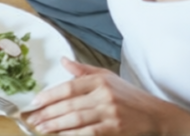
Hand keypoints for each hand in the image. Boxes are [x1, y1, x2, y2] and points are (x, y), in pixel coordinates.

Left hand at [25, 57, 170, 134]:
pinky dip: (73, 134)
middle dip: (48, 113)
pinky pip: (89, 132)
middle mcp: (104, 95)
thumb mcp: (108, 77)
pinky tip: (61, 135)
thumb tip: (63, 60)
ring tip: (41, 128)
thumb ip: (83, 71)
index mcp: (99, 80)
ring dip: (56, 125)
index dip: (49, 95)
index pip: (68, 87)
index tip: (35, 102)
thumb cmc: (129, 95)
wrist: (156, 114)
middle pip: (69, 104)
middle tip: (33, 119)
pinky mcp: (116, 128)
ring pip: (76, 119)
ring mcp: (110, 113)